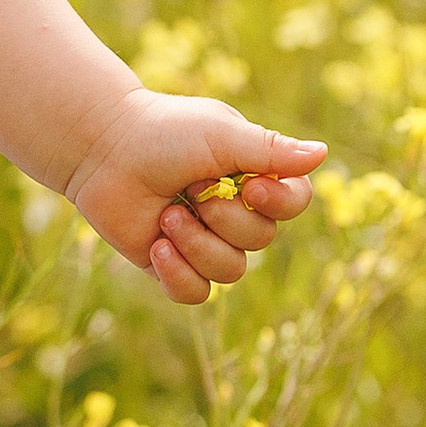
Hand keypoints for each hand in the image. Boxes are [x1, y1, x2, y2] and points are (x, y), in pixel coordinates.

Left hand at [61, 91, 325, 307]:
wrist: (102, 149)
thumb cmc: (163, 132)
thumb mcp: (220, 134)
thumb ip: (270, 150)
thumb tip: (323, 153)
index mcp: (253, 176)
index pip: (295, 203)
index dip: (280, 204)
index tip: (250, 187)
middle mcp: (234, 211)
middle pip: (261, 240)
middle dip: (224, 218)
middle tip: (190, 189)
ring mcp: (204, 240)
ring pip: (230, 271)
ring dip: (196, 243)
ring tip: (166, 216)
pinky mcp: (172, 265)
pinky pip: (197, 294)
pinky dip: (178, 274)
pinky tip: (156, 246)